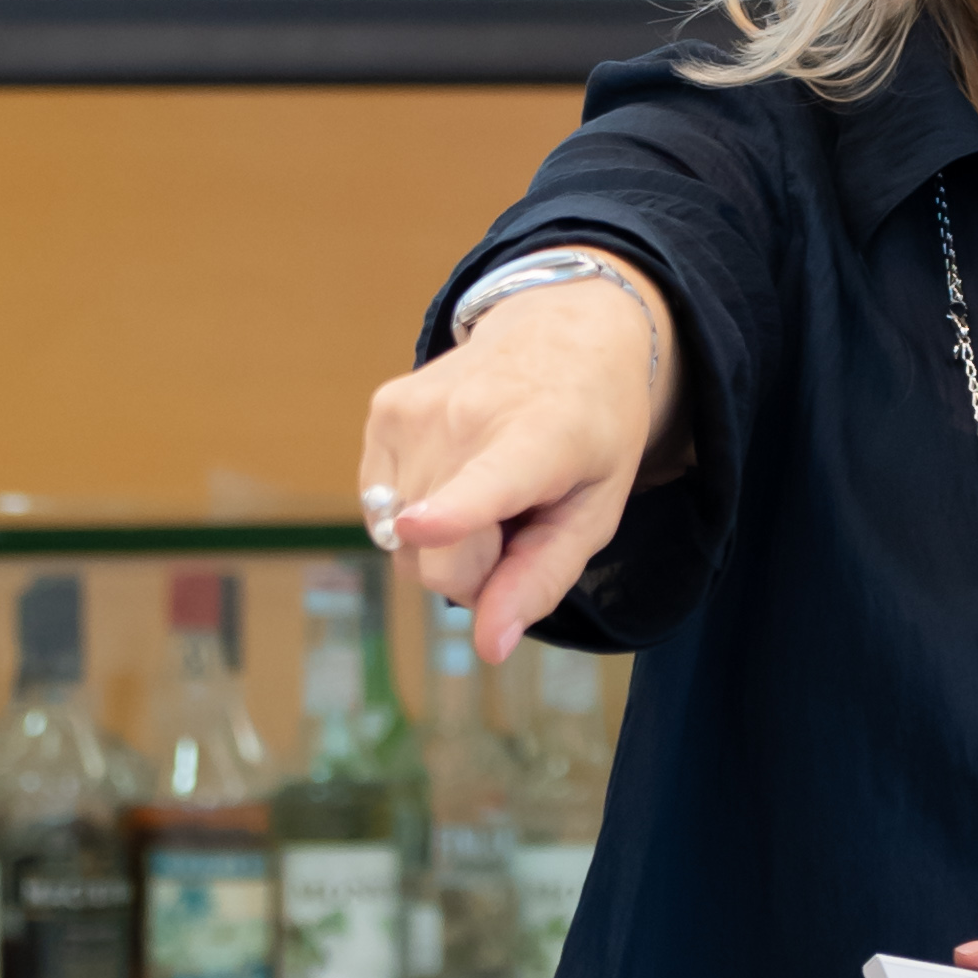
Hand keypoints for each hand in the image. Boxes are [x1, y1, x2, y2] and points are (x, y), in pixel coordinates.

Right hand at [362, 266, 676, 662]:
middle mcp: (466, 417)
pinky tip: (456, 473)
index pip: (484, 484)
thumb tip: (488, 647)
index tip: (422, 526)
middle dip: (471, 572)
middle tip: (515, 528)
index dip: (450, 515)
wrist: (563, 330)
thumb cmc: (591, 431)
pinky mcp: (383, 410)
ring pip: (401, 542)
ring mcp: (414, 410)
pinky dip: (416, 511)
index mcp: (537, 441)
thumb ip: (541, 580)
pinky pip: (381, 509)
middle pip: (435, 558)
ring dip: (442, 542)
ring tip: (488, 492)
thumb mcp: (595, 511)